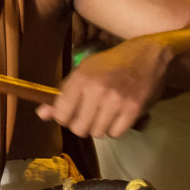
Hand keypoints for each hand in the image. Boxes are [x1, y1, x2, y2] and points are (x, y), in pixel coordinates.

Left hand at [37, 37, 167, 138]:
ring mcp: (116, 101)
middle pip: (79, 128)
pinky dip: (115, 128)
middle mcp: (96, 90)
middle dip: (82, 125)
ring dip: (99, 127)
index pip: (61, 115)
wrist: (148, 55)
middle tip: (89, 115)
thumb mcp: (83, 72)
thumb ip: (62, 95)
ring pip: (97, 133)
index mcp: (80, 79)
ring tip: (104, 113)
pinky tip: (117, 116)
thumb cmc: (111, 63)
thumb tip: (41, 115)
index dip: (64, 117)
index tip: (72, 112)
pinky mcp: (133, 110)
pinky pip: (115, 133)